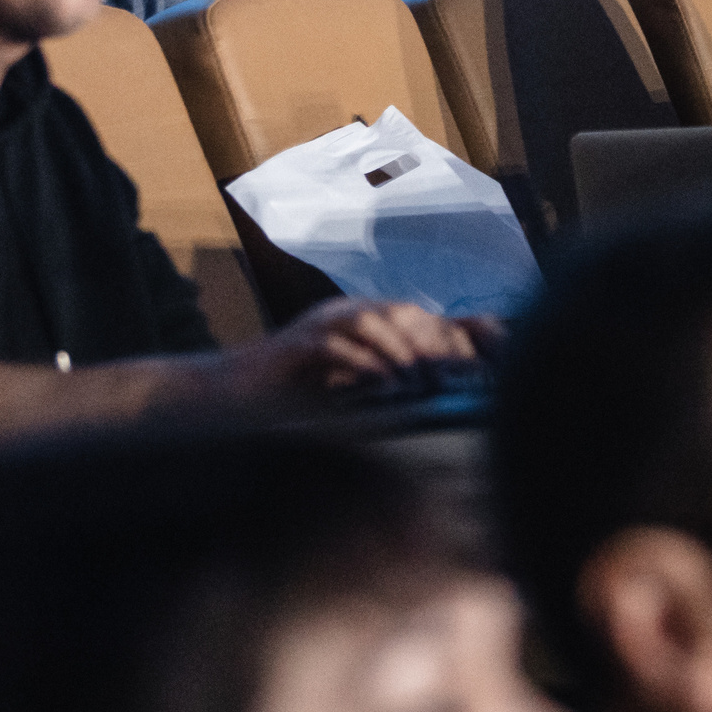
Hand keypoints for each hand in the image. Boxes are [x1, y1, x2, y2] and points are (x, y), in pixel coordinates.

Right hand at [227, 298, 493, 395]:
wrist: (234, 394)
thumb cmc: (295, 395)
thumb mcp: (351, 387)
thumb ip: (388, 382)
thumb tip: (437, 398)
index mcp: (361, 319)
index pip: (416, 317)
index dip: (449, 337)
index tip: (477, 369)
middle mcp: (343, 313)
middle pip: (400, 312)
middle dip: (434, 341)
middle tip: (458, 375)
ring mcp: (317, 324)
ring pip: (370, 319)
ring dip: (401, 347)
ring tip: (423, 377)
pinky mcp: (293, 346)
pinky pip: (332, 344)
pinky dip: (360, 361)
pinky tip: (382, 383)